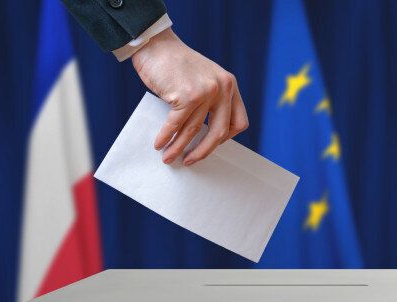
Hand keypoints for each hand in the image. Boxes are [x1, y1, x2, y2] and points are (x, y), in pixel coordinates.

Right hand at [131, 28, 248, 165]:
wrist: (156, 45)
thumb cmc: (177, 65)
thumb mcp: (205, 79)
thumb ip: (210, 101)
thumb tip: (203, 137)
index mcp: (230, 85)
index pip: (239, 122)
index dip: (226, 138)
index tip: (211, 144)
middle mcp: (223, 88)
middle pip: (219, 132)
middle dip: (203, 151)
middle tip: (190, 161)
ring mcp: (206, 91)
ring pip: (194, 131)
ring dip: (178, 148)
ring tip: (168, 158)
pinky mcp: (187, 95)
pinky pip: (176, 125)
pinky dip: (166, 137)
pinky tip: (159, 144)